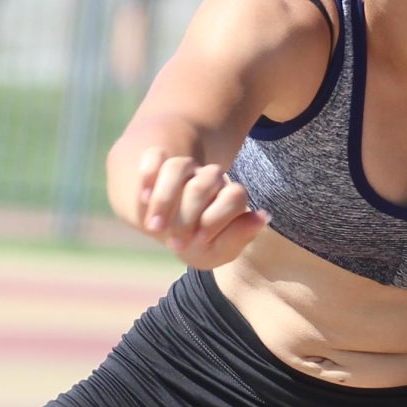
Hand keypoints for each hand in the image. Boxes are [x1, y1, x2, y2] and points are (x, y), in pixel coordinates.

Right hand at [134, 149, 267, 268]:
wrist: (168, 227)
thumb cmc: (199, 244)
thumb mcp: (219, 250)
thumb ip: (239, 237)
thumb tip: (263, 216)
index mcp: (229, 196)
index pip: (233, 196)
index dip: (215, 221)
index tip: (198, 243)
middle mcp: (210, 178)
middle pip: (202, 184)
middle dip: (186, 216)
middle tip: (175, 244)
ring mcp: (184, 169)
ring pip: (177, 166)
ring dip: (164, 199)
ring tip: (153, 229)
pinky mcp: (158, 162)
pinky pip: (154, 156)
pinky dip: (148, 176)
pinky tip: (143, 199)